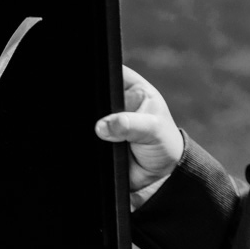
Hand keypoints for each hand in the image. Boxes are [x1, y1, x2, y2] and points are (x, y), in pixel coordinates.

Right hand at [94, 66, 184, 190]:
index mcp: (131, 88)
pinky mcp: (96, 140)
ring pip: (86, 118)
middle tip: (99, 119)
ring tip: (102, 137)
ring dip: (88, 127)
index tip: (95, 92)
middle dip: (92, 106)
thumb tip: (102, 126)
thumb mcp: (153, 130)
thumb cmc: (164, 145)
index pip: (109, 72)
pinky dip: (86, 142)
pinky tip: (94, 146)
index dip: (99, 76)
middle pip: (93, 96)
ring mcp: (104, 121)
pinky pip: (85, 139)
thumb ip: (130, 125)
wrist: (159, 176)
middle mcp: (115, 103)